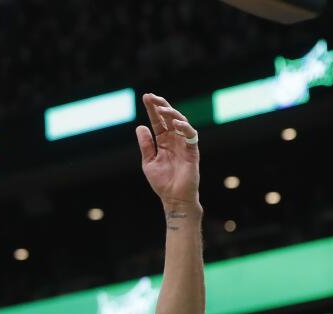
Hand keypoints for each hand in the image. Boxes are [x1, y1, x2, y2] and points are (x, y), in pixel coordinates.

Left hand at [136, 93, 200, 210]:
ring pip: (181, 122)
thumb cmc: (162, 182)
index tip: (146, 97)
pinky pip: (191, 136)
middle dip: (161, 106)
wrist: (173, 198)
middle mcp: (175, 140)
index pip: (158, 122)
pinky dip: (185, 128)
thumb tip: (140, 127)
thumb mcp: (149, 161)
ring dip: (171, 114)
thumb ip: (146, 145)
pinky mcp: (192, 151)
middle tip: (151, 97)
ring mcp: (184, 144)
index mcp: (164, 142)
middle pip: (169, 118)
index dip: (152, 109)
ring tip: (161, 109)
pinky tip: (176, 124)